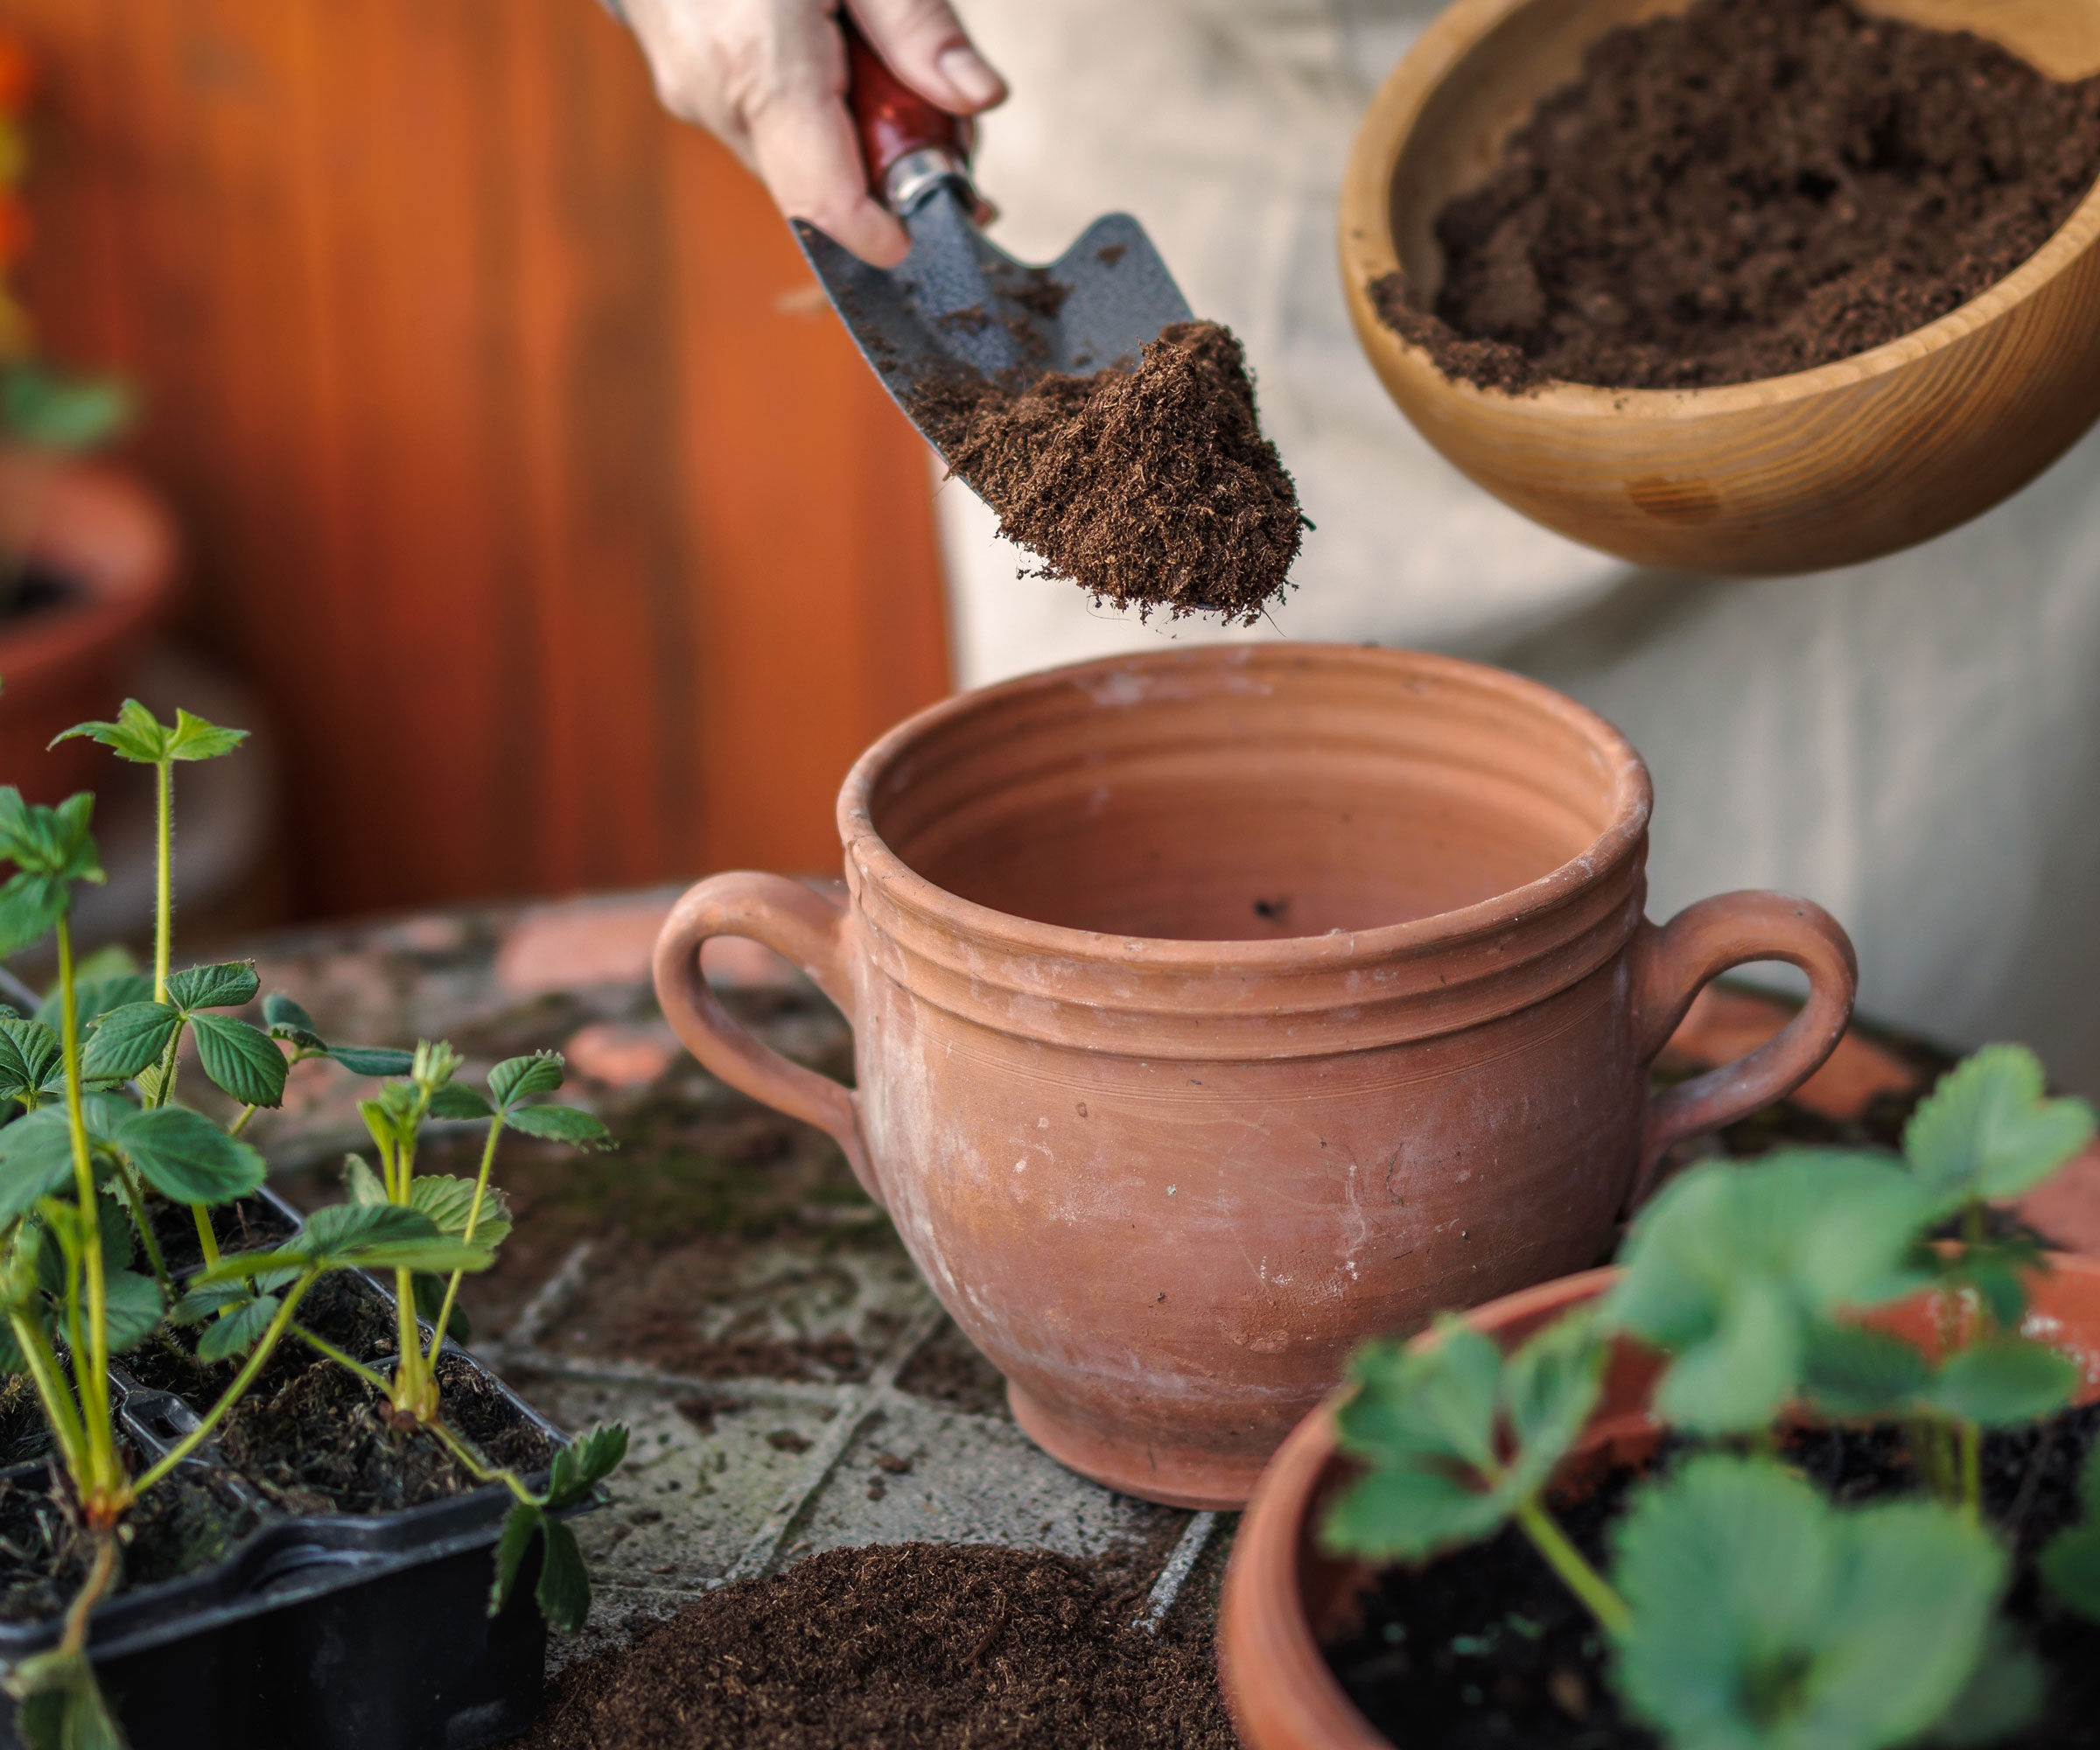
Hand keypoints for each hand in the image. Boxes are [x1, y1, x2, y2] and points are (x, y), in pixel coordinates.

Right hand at [619, 0, 1006, 266]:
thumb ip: (917, 26)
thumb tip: (979, 97)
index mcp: (760, 65)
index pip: (825, 208)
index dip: (884, 236)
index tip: (940, 225)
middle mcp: (717, 96)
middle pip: (819, 191)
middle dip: (884, 175)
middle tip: (940, 127)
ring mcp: (694, 93)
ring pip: (794, 162)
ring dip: (849, 142)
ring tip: (881, 73)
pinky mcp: (687, 82)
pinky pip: (764, 128)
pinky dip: (811, 116)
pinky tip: (836, 61)